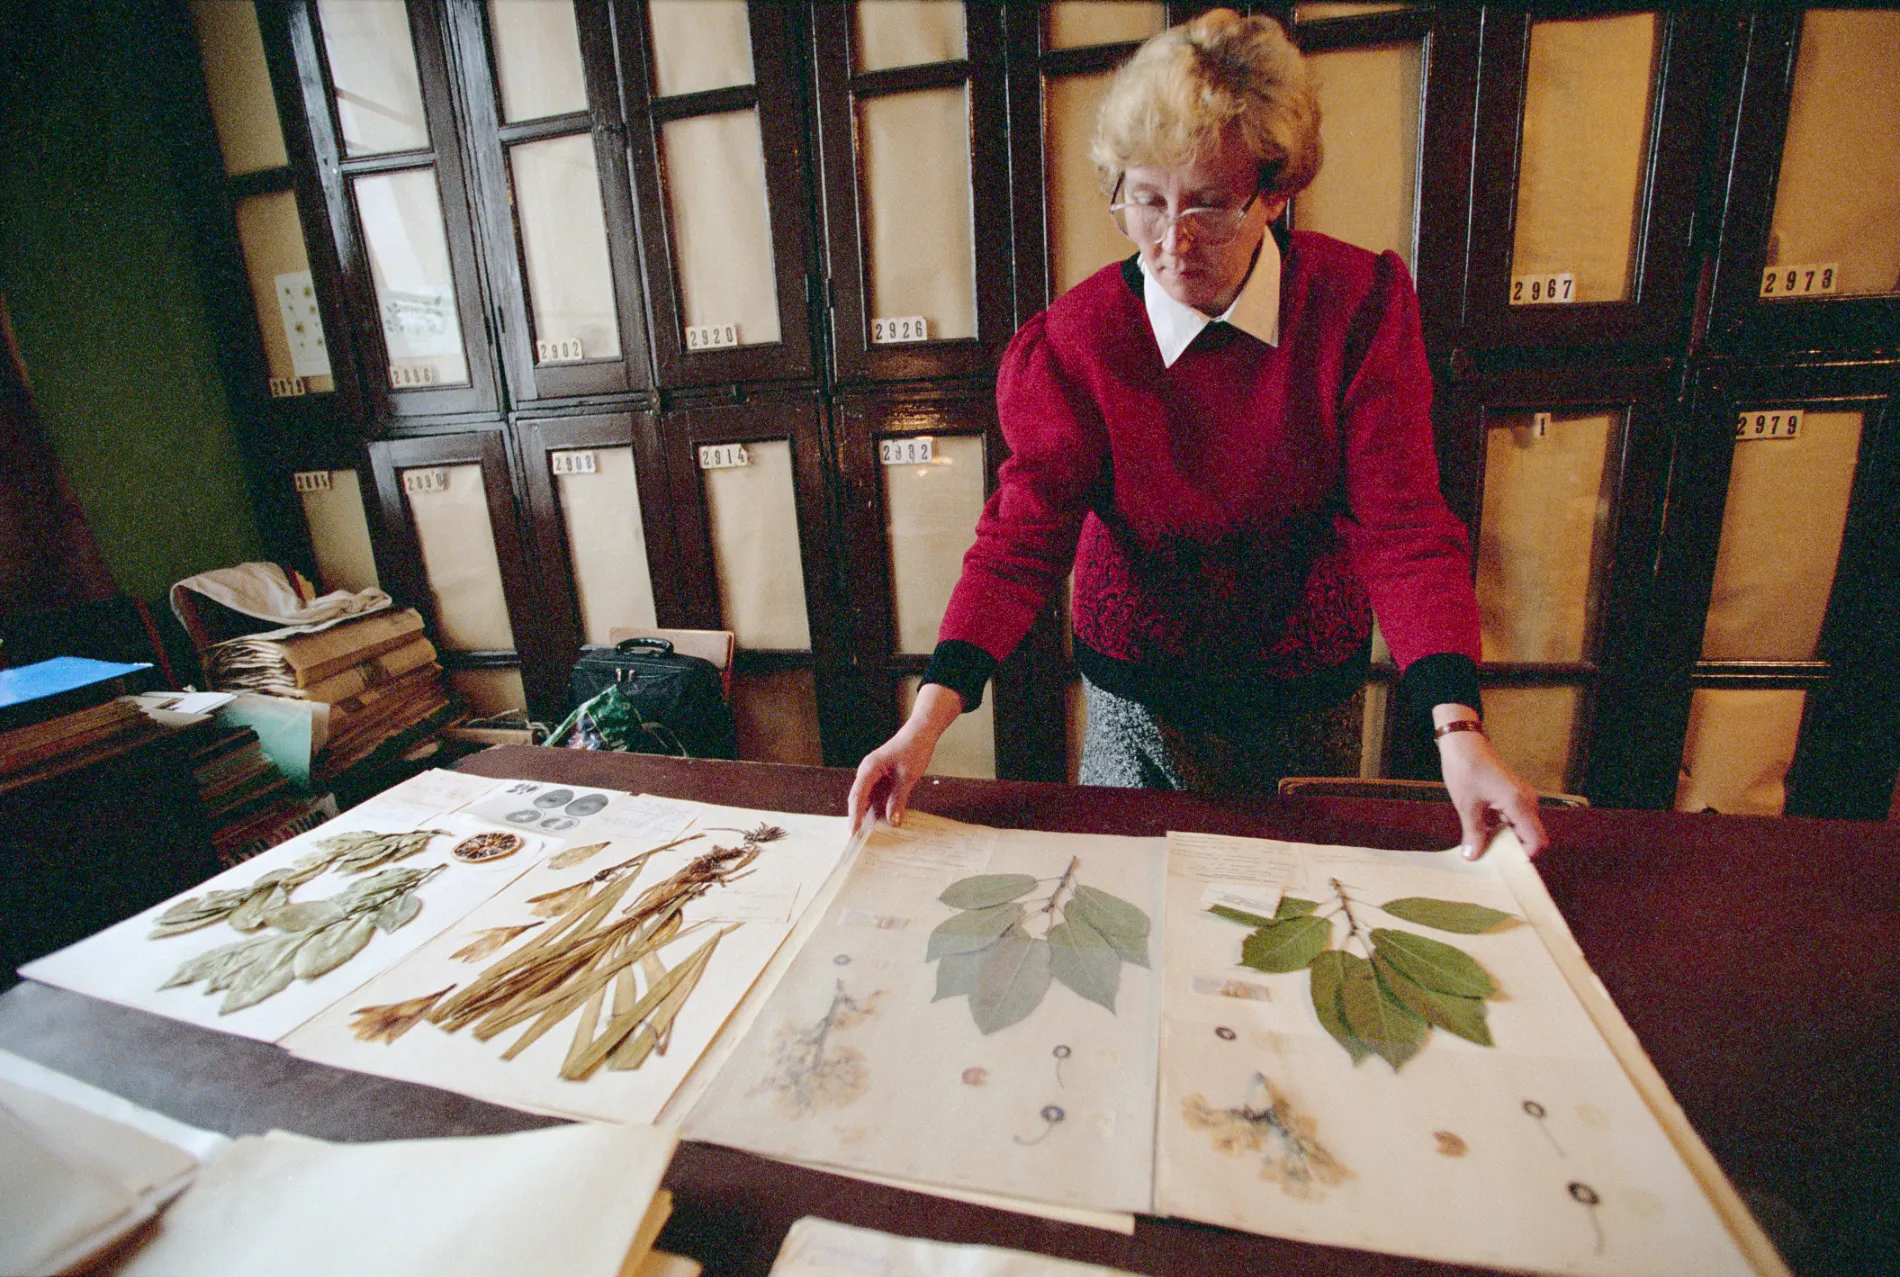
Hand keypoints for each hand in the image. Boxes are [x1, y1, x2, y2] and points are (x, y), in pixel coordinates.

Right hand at [847, 684, 962, 832]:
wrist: (921, 733)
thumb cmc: (913, 749)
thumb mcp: (907, 777)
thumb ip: (898, 799)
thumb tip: (892, 821)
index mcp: (869, 769)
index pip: (857, 796)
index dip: (855, 815)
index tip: (854, 832)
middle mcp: (867, 772)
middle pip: (857, 798)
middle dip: (857, 817)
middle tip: (856, 839)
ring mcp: (873, 775)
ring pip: (866, 798)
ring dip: (867, 814)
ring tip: (867, 834)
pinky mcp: (880, 778)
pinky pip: (875, 795)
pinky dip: (877, 807)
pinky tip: (881, 820)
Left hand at [1434, 712, 1548, 859]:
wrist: (1463, 740)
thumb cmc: (1466, 768)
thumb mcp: (1467, 806)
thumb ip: (1474, 834)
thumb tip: (1473, 857)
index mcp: (1520, 804)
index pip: (1537, 842)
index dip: (1525, 857)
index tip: (1508, 869)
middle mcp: (1527, 800)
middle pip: (1531, 836)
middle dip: (1515, 851)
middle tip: (1493, 863)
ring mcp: (1521, 796)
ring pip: (1521, 827)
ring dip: (1507, 839)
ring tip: (1485, 850)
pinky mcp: (1513, 793)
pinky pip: (1514, 817)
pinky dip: (1502, 828)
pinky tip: (1483, 834)